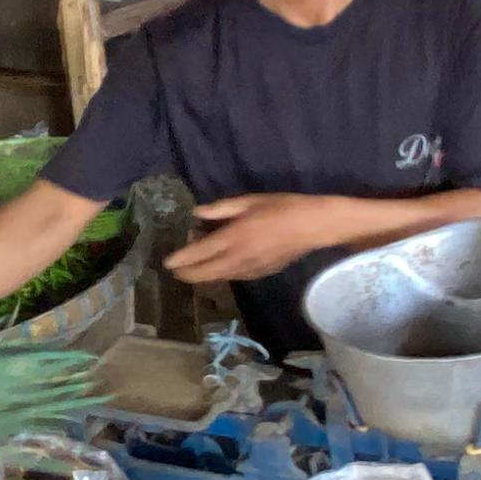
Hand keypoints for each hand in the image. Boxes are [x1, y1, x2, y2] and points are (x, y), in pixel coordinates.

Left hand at [165, 194, 353, 284]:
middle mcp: (238, 257)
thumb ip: (221, 209)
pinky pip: (234, 277)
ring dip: (204, 275)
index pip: (199, 253)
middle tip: (176, 270)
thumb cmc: (282, 207)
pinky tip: (220, 266)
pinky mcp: (261, 274)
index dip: (180, 259)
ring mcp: (250, 269)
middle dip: (187, 274)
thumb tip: (198, 213)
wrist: (313, 226)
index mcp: (234, 236)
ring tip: (196, 265)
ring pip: (219, 278)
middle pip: (205, 274)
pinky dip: (221, 274)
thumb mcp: (249, 201)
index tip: (167, 262)